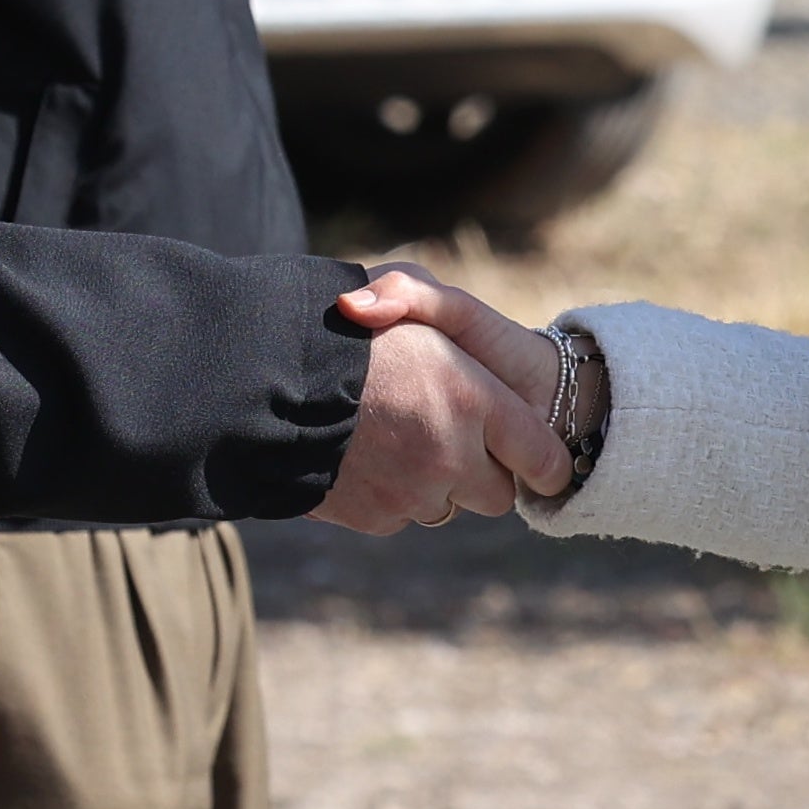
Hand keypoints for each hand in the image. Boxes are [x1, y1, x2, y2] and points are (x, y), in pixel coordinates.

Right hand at [310, 274, 570, 529]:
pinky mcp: (373, 517)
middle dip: (479, 471)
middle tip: (447, 432)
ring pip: (444, 506)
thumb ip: (435, 308)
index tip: (537, 458)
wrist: (267, 378)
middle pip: (496, 495)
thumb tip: (422, 336)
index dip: (541, 460)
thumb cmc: (348, 327)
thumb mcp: (408, 291)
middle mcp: (448, 454)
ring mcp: (409, 493)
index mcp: (471, 397)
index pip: (541, 458)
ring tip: (395, 436)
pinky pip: (398, 515)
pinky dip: (387, 493)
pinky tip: (365, 455)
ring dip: (430, 482)